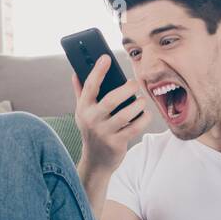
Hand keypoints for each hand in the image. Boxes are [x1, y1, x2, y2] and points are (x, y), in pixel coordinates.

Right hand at [72, 54, 145, 169]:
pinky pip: (135, 127)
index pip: (90, 86)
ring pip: (126, 114)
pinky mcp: (116, 143)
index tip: (106, 57)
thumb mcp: (83, 113)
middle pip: (111, 100)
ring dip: (138, 104)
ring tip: (141, 100)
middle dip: (127, 89)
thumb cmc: (92, 131)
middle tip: (134, 84)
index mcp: (83, 109)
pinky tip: (145, 114)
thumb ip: (80, 93)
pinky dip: (143, 119)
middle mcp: (92, 120)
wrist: (96, 161)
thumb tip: (75, 73)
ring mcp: (104, 133)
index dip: (98, 71)